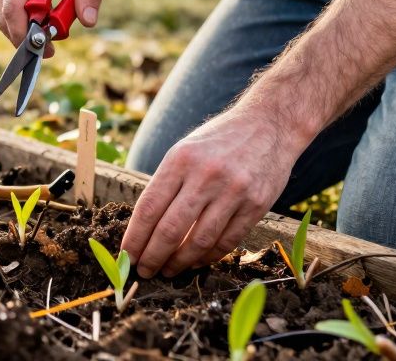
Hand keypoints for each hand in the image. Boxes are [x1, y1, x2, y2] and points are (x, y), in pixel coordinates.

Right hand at [0, 0, 104, 46]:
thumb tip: (88, 21)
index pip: (12, 9)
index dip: (25, 34)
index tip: (46, 49)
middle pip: (4, 17)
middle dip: (26, 37)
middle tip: (52, 48)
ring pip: (3, 16)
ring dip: (26, 29)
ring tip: (53, 29)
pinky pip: (7, 8)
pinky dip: (24, 20)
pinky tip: (44, 17)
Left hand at [121, 107, 299, 277]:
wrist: (269, 124)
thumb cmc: (219, 140)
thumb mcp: (185, 150)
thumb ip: (167, 184)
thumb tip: (144, 228)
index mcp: (181, 159)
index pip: (149, 207)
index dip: (135, 238)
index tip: (127, 256)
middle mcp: (205, 175)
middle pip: (170, 229)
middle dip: (153, 256)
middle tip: (145, 271)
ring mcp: (233, 191)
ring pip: (199, 241)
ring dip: (180, 262)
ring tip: (169, 270)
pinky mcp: (256, 204)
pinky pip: (226, 241)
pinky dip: (208, 257)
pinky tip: (197, 261)